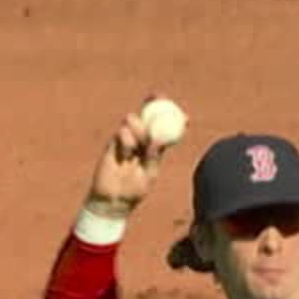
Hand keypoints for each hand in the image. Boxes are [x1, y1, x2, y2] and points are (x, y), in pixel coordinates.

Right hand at [86, 100, 174, 216]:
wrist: (113, 200)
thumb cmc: (134, 191)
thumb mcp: (149, 174)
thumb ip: (153, 157)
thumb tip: (157, 140)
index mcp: (155, 147)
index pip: (165, 128)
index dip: (174, 119)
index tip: (185, 116)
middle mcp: (141, 140)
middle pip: (148, 115)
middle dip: (153, 103)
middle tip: (159, 99)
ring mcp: (127, 139)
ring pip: (133, 120)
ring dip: (138, 128)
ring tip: (137, 147)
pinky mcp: (114, 143)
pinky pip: (121, 132)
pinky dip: (127, 141)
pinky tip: (126, 156)